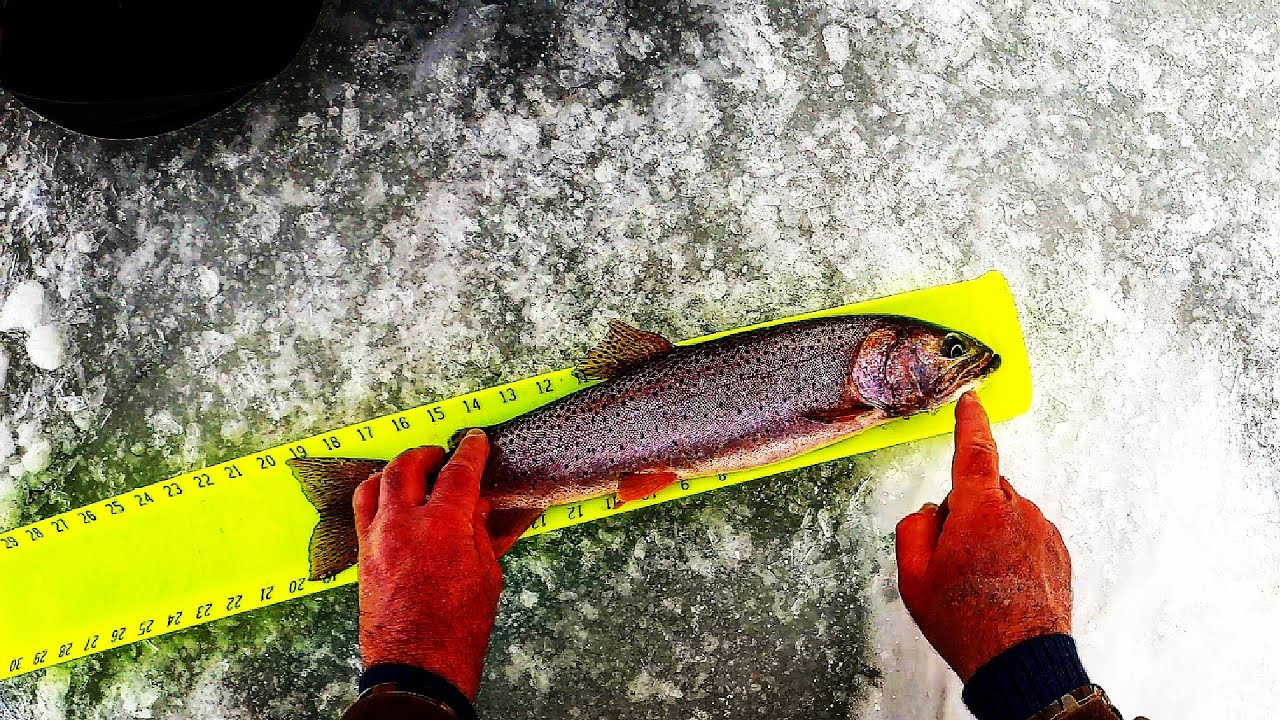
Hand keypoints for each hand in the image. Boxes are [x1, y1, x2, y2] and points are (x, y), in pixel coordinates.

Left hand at [353, 429, 502, 699]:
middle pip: (406, 468)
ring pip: (374, 485)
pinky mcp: (362, 559)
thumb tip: (475, 508)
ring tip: (410, 472)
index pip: (457, 474)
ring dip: (393, 470)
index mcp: (441, 527)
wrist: (419, 669)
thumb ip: (479, 534)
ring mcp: (376, 541)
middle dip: (425, 454)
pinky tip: (390, 504)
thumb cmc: (458, 630)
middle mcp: (402, 526)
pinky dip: (376, 498)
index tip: (474, 441)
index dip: (469, 452)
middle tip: (441, 455)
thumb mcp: (487, 576)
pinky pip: (362, 513)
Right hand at [895, 392, 1071, 681]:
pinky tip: (1001, 588)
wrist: (1021, 664)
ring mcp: (1043, 532)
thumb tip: (931, 512)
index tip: (971, 401)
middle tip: (951, 561)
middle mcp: (1018, 511)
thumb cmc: (967, 622)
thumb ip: (914, 528)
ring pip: (1005, 516)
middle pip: (983, 491)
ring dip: (989, 536)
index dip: (970, 421)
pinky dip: (1012, 554)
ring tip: (980, 584)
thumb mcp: (913, 576)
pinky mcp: (1059, 555)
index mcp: (979, 508)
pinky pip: (1027, 538)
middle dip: (965, 513)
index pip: (974, 449)